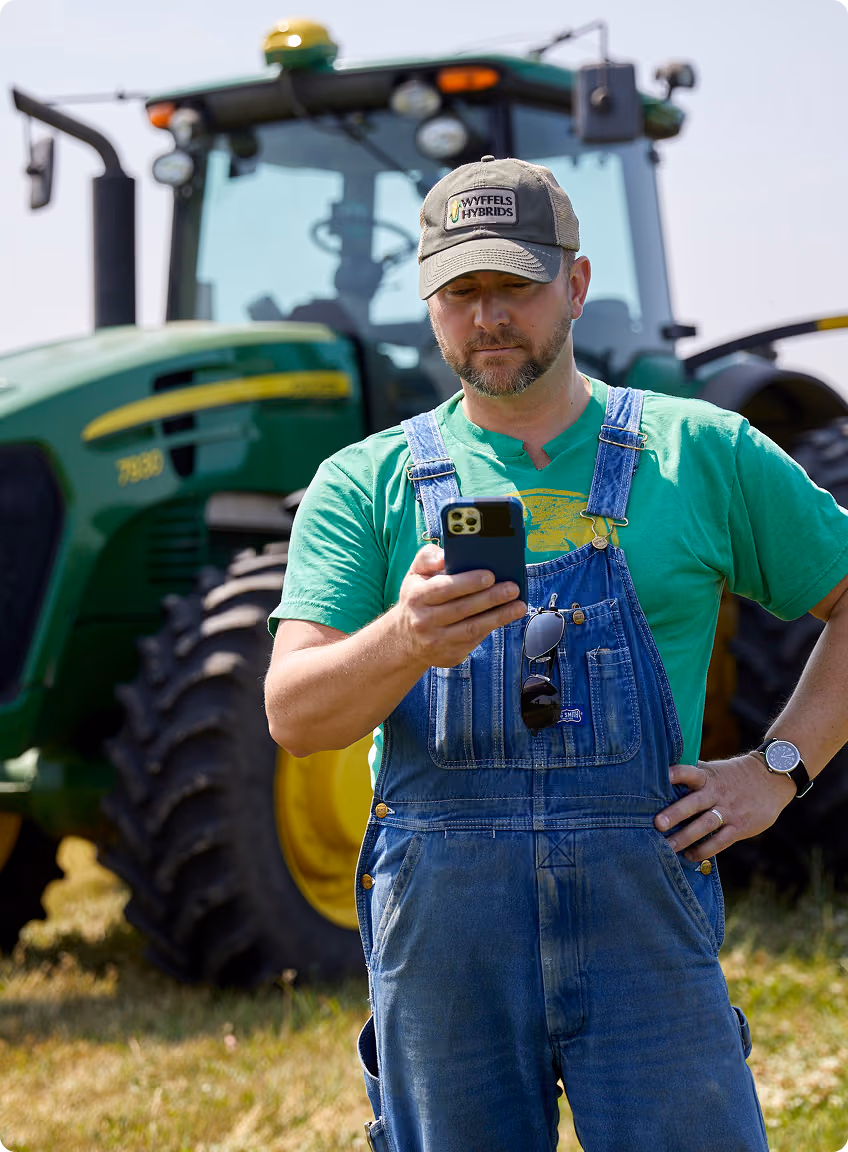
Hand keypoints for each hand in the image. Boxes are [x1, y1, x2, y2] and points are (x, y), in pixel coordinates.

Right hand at [393, 545, 525, 668]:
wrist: (405, 639)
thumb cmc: (417, 598)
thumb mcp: (415, 575)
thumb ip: (428, 558)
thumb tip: (446, 555)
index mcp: (416, 597)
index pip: (443, 588)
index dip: (468, 582)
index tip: (490, 575)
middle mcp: (423, 621)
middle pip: (462, 609)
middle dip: (491, 598)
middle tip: (513, 588)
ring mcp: (436, 641)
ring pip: (472, 628)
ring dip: (499, 616)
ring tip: (519, 605)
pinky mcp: (449, 654)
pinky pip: (474, 640)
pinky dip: (492, 627)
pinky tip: (507, 616)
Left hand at [653, 754, 796, 861]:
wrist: (772, 780)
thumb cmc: (733, 775)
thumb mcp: (714, 770)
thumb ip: (692, 774)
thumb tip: (660, 774)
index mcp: (708, 776)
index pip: (690, 772)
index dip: (678, 774)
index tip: (663, 777)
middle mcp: (717, 793)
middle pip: (694, 803)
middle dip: (675, 813)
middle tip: (657, 824)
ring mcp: (729, 811)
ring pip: (705, 825)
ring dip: (686, 837)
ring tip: (668, 847)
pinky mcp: (740, 827)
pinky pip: (720, 841)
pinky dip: (705, 850)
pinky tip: (689, 856)